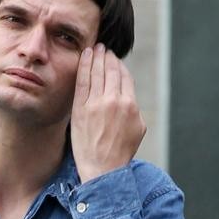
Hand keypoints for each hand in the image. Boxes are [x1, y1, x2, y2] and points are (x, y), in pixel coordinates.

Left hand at [70, 44, 145, 182]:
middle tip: (103, 48)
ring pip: (97, 72)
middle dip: (107, 57)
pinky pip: (82, 81)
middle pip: (111, 71)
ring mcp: (96, 104)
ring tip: (95, 48)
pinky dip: (84, 66)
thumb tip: (129, 97)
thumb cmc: (120, 153)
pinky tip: (84, 56)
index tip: (114, 60)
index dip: (119, 66)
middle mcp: (114, 101)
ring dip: (96, 57)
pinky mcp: (80, 109)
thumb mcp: (138, 129)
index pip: (125, 77)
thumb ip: (135, 109)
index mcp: (131, 105)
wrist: (103, 170)